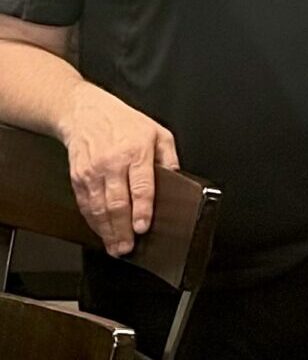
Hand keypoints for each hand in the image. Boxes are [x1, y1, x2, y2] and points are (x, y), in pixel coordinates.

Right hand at [58, 82, 177, 256]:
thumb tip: (178, 181)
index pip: (140, 186)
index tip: (142, 227)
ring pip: (98, 207)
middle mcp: (112, 163)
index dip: (141, 209)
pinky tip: (101, 232)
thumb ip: (170, 158)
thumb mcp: (158, 133)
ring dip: (106, 230)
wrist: (85, 112)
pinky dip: (93, 221)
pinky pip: (85, 203)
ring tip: (115, 247)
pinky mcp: (77, 176)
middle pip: (116, 202)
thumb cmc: (125, 122)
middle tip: (128, 247)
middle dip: (122, 229)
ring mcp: (92, 171)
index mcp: (136, 152)